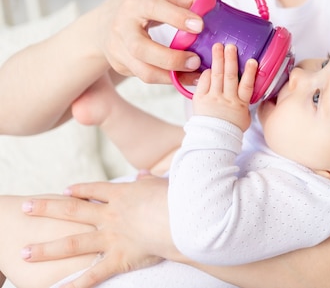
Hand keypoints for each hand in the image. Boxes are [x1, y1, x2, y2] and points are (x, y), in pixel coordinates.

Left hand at [21, 176, 175, 287]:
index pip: (95, 190)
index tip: (65, 190)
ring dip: (47, 249)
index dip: (79, 189)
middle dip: (46, 208)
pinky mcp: (119, 258)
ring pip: (73, 243)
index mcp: (122, 195)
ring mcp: (112, 238)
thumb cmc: (176, 198)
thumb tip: (143, 174)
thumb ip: (149, 181)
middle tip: (26, 207)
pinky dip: (76, 285)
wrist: (182, 218)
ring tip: (25, 252)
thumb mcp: (161, 184)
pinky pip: (93, 274)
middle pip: (73, 210)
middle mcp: (111, 215)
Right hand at [94, 0, 203, 83]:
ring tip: (196, 74)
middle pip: (142, 49)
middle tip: (196, 61)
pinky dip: (169, 80)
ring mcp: (118, 51)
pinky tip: (186, 78)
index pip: (153, 9)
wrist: (102, 24)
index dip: (177, 17)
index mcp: (135, 5)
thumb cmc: (139, 9)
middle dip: (171, 58)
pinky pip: (147, 78)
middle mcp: (122, 28)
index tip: (200, 25)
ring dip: (172, 76)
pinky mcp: (121, 67)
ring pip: (144, 71)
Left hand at [192, 43, 257, 130]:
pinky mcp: (201, 99)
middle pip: (230, 76)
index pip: (247, 86)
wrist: (214, 140)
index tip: (252, 61)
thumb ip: (245, 102)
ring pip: (217, 76)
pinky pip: (203, 83)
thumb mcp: (244, 117)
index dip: (250, 73)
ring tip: (219, 47)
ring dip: (218, 60)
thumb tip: (246, 90)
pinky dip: (206, 73)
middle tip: (231, 46)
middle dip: (231, 60)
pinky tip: (208, 66)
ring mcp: (213, 98)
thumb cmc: (230, 128)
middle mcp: (227, 99)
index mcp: (240, 104)